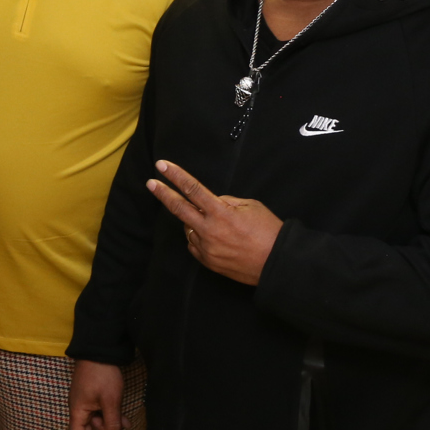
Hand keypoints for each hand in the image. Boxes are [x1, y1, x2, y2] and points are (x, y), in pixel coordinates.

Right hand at [67, 360, 125, 429]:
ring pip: (99, 424)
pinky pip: (103, 413)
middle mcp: (80, 409)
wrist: (100, 350)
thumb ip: (111, 425)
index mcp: (78, 411)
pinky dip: (114, 420)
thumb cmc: (101, 374)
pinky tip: (126, 424)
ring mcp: (87, 402)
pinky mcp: (95, 396)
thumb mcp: (110, 402)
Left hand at [147, 160, 282, 285]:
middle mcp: (209, 230)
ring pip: (189, 228)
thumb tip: (211, 202)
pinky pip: (194, 244)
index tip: (162, 166)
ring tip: (216, 224)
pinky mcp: (207, 262)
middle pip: (178, 208)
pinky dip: (199, 237)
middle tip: (151, 184)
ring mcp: (206, 248)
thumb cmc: (268, 231)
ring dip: (194, 221)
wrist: (278, 263)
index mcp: (220, 212)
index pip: (192, 188)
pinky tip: (214, 238)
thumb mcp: (251, 206)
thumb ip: (226, 201)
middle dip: (163, 194)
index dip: (175, 176)